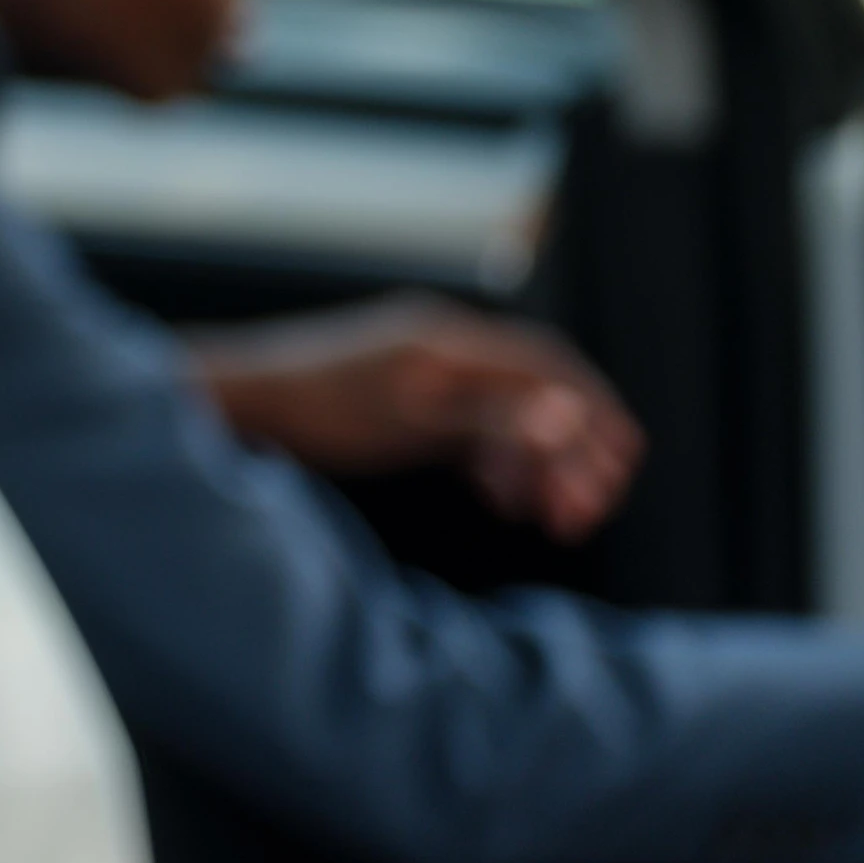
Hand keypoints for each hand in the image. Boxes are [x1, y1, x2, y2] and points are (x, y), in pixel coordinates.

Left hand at [185, 293, 646, 540]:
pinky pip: (469, 424)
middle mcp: (442, 345)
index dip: (596, 415)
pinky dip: (495, 460)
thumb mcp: (413, 421)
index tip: (623, 469)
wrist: (240, 403)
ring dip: (535, 465)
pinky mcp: (402, 395)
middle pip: (535, 393)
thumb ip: (494, 418)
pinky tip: (501, 499)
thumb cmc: (320, 410)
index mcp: (451, 341)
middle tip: (586, 513)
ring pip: (503, 414)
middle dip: (570, 453)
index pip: (552, 368)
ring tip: (547, 520)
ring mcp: (421, 368)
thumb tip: (572, 416)